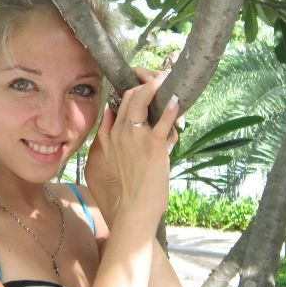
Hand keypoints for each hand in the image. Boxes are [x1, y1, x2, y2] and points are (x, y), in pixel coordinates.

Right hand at [90, 69, 179, 221]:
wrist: (135, 206)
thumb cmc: (129, 184)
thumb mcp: (111, 156)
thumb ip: (108, 134)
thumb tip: (110, 113)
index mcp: (113, 134)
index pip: (123, 101)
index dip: (137, 89)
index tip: (151, 87)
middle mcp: (122, 132)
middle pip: (132, 96)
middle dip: (148, 83)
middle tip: (162, 80)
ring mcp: (137, 137)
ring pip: (142, 101)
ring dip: (156, 87)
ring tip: (168, 79)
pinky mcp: (153, 145)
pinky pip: (162, 121)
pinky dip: (170, 109)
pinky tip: (177, 101)